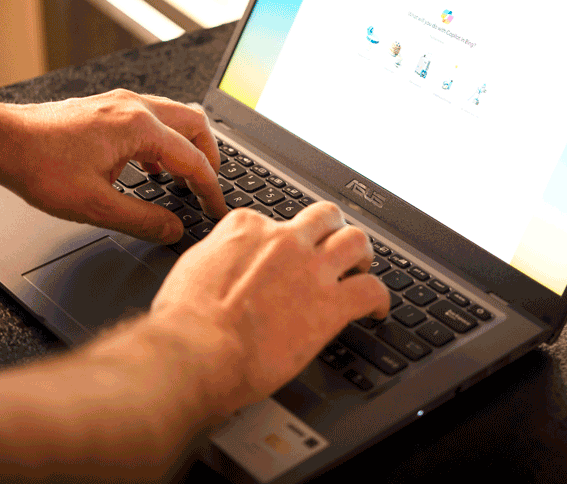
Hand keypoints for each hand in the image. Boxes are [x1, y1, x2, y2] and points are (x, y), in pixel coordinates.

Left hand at [0, 89, 226, 242]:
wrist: (1, 140)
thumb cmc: (39, 166)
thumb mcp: (94, 205)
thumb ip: (141, 220)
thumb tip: (173, 229)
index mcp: (139, 127)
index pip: (193, 159)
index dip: (210, 189)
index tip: (217, 209)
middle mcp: (134, 107)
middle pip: (194, 125)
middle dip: (209, 158)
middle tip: (209, 188)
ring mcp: (119, 103)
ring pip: (173, 118)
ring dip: (186, 147)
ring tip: (184, 179)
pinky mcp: (106, 107)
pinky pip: (150, 119)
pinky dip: (162, 142)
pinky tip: (151, 167)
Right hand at [147, 202, 389, 412]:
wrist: (197, 350)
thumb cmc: (185, 320)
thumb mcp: (191, 268)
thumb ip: (216, 257)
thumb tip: (220, 263)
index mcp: (246, 228)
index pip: (273, 219)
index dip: (280, 239)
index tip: (281, 255)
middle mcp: (283, 240)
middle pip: (324, 217)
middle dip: (332, 229)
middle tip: (333, 247)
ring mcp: (311, 269)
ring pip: (356, 241)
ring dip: (362, 255)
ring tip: (361, 270)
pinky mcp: (332, 304)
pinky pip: (372, 290)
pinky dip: (380, 298)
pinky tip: (377, 310)